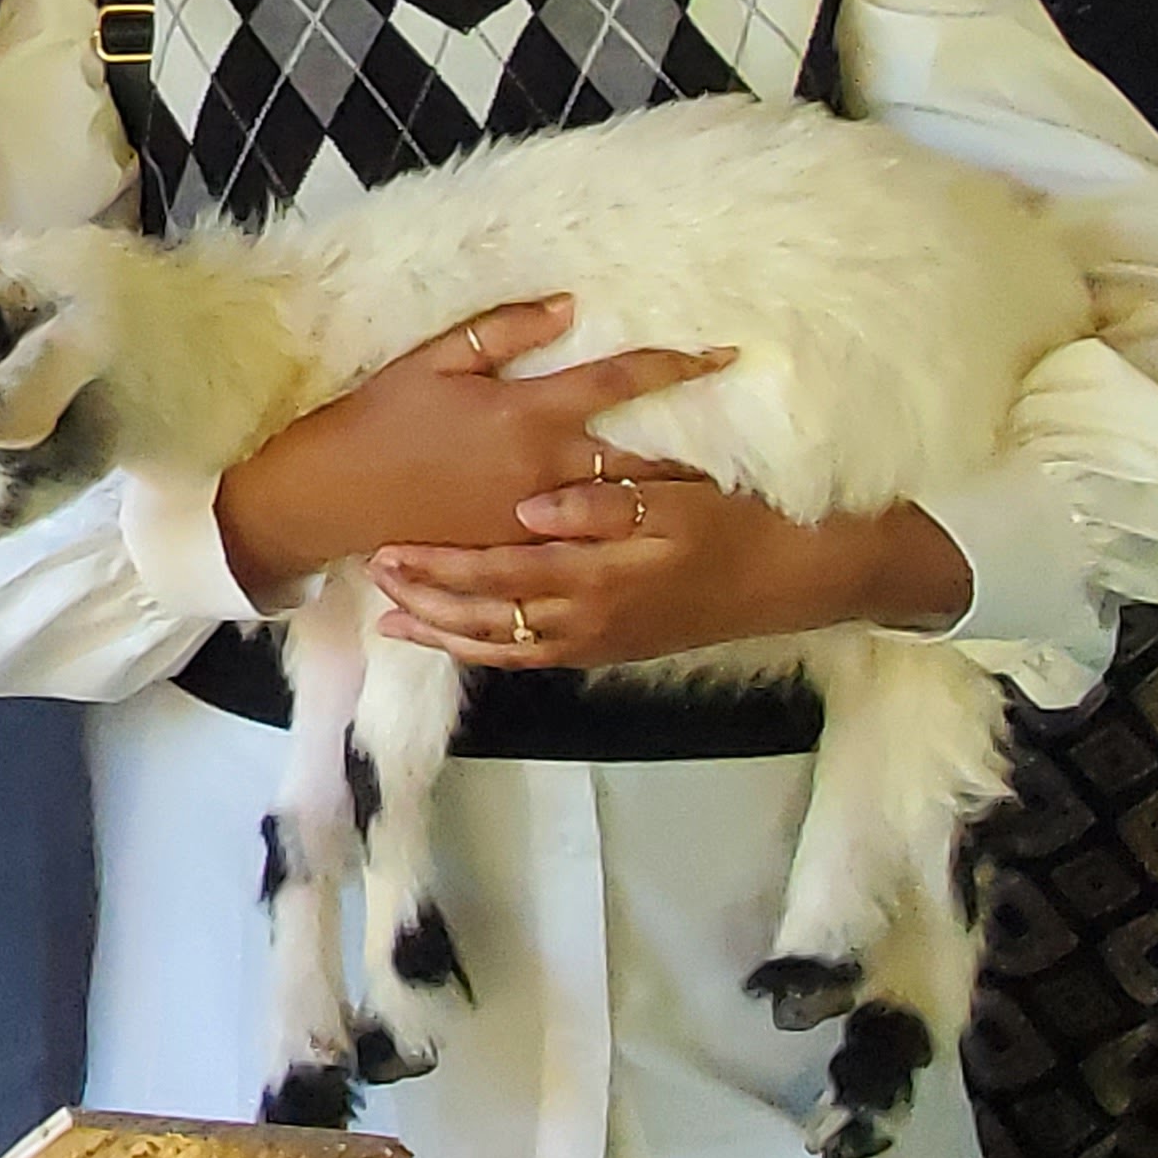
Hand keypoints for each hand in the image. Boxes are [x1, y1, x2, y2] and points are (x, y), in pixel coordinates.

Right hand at [211, 301, 722, 599]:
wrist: (337, 496)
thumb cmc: (382, 417)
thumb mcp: (435, 360)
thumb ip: (504, 331)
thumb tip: (567, 306)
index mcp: (528, 412)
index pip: (621, 381)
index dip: (677, 364)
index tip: (726, 354)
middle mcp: (545, 467)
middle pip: (643, 456)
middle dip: (699, 448)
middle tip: (747, 441)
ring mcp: (536, 515)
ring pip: (623, 504)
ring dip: (669, 493)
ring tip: (716, 486)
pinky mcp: (520, 547)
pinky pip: (586, 537)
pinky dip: (620, 527)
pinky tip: (645, 524)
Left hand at [371, 486, 973, 668]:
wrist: (785, 581)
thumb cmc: (730, 524)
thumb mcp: (675, 499)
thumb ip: (601, 504)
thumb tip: (533, 506)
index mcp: (594, 572)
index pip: (499, 571)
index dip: (441, 562)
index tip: (390, 544)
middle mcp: (586, 618)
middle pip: (486, 613)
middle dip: (425, 597)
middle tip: (373, 572)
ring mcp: (593, 641)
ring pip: (501, 645)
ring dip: (444, 631)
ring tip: (390, 617)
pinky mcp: (604, 650)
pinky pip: (530, 658)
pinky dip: (485, 652)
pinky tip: (454, 642)